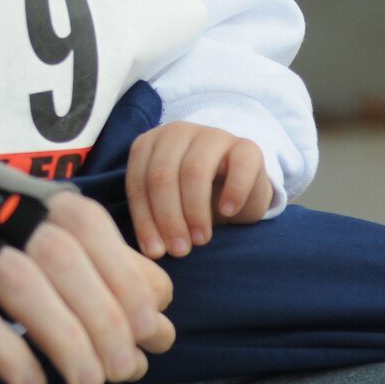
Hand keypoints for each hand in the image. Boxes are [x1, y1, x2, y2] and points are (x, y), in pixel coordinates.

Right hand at [0, 188, 172, 383]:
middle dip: (105, 314)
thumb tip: (160, 307)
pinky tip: (31, 382)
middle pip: (57, 249)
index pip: (79, 215)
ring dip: (68, 337)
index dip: (124, 270)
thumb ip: (72, 266)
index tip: (151, 323)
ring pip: (18, 280)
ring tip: (88, 383)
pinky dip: (10, 351)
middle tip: (126, 367)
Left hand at [126, 120, 273, 260]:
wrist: (238, 186)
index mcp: (150, 143)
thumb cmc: (195, 197)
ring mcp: (212, 135)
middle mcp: (177, 132)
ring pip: (194, 170)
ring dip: (195, 210)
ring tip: (200, 240)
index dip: (144, 219)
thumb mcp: (170, 204)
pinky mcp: (246, 146)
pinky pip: (238, 166)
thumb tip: (152, 251)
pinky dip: (232, 191)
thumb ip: (155, 218)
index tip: (155, 251)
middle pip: (163, 175)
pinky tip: (228, 212)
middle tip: (179, 250)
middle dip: (168, 218)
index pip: (139, 181)